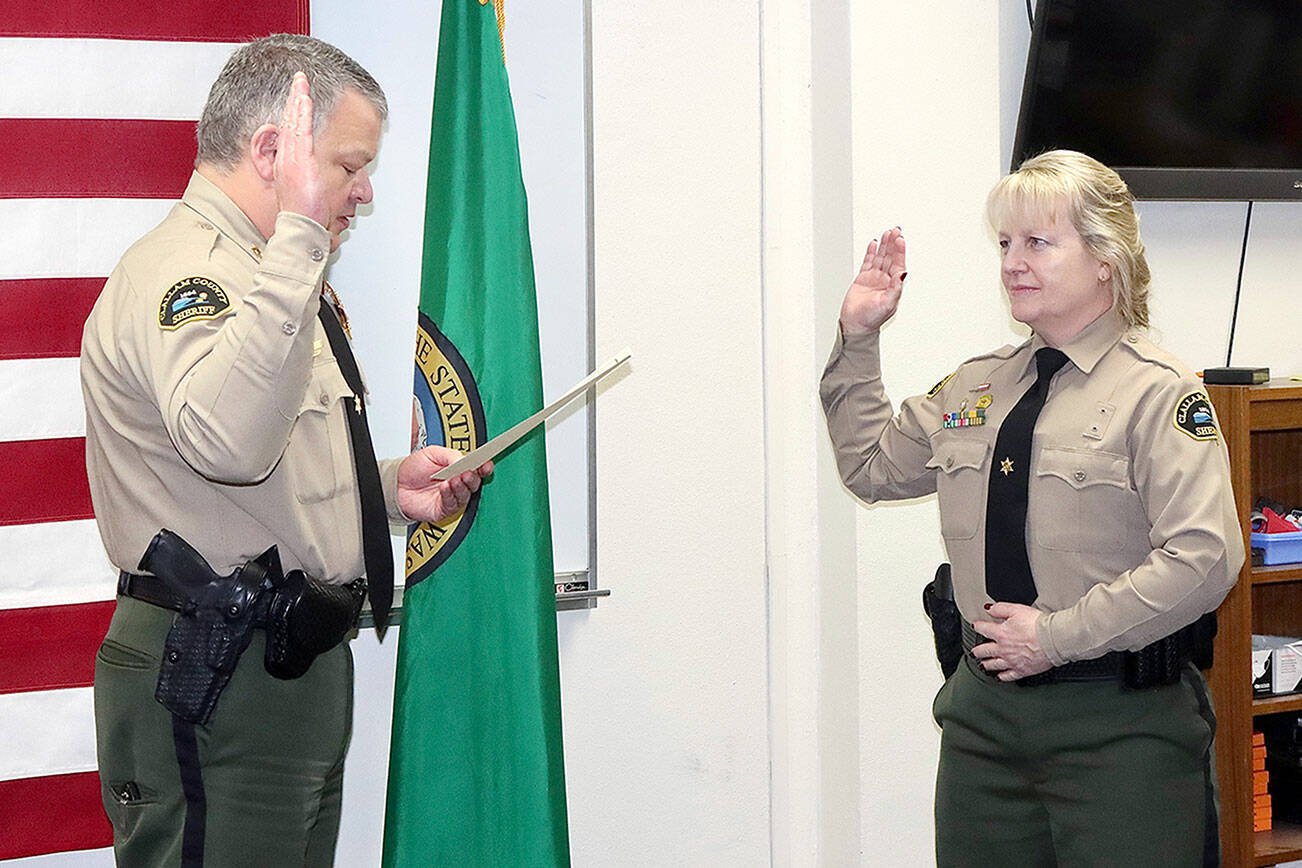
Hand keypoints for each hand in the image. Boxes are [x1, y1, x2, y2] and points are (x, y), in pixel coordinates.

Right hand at [272, 72, 329, 226]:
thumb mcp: (302, 187)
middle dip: (294, 98)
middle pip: (289, 122)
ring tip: (301, 84)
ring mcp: (292, 158)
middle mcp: (287, 157)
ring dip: (297, 102)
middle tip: (299, 78)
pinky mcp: (299, 161)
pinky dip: (301, 116)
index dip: (293, 110)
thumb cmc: (303, 211)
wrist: (299, 225)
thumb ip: (307, 172)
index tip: (298, 93)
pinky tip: (303, 101)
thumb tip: (313, 165)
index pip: (290, 130)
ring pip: (294, 124)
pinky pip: (301, 134)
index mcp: (288, 161)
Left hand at [396, 446, 492, 523]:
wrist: (396, 483)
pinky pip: (452, 504)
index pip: (477, 469)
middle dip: (473, 477)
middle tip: (468, 472)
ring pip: (465, 495)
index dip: (483, 467)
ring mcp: (452, 497)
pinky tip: (445, 487)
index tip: (486, 464)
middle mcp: (458, 484)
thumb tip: (464, 460)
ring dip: (461, 486)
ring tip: (454, 479)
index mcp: (458, 469)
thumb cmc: (414, 468)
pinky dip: (450, 495)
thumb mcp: (432, 453)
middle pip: (474, 483)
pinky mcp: (444, 510)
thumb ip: (450, 455)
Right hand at [839, 227, 906, 333]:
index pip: (898, 264)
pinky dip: (871, 252)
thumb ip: (896, 288)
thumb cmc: (872, 318)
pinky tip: (874, 244)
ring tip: (887, 233)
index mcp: (893, 285)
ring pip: (880, 257)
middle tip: (895, 230)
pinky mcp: (863, 278)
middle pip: (890, 257)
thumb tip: (903, 274)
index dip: (899, 251)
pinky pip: (868, 262)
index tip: (900, 239)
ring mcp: (874, 278)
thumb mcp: (887, 304)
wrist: (855, 325)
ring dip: (884, 245)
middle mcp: (885, 280)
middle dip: (893, 244)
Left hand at [970, 602, 1051, 681]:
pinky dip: (1002, 677)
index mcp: (1000, 633)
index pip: (982, 629)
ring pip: (993, 665)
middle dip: (977, 651)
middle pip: (983, 651)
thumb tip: (989, 609)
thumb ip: (1000, 608)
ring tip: (982, 665)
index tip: (976, 626)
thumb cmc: (1038, 625)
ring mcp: (1011, 661)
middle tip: (974, 652)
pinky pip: (1008, 676)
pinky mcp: (1022, 670)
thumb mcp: (1017, 609)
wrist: (1054, 639)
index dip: (977, 626)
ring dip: (986, 665)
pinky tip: (999, 677)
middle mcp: (1003, 649)